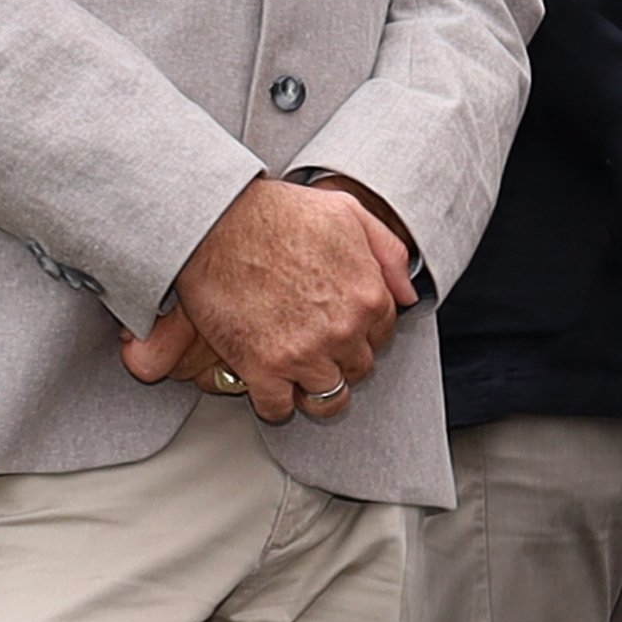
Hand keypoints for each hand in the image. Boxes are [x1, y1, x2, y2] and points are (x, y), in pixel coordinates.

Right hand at [121, 176, 409, 423]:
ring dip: (313, 390)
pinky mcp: (263, 368)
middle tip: (316, 347)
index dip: (361, 333)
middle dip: (340, 360)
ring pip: (327, 398)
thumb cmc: (276, 212)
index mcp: (368, 297)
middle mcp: (343, 330)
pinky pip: (278, 409)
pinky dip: (274, 404)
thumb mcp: (348, 214)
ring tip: (298, 376)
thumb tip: (407, 294)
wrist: (214, 221)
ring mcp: (304, 353)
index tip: (341, 329)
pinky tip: (268, 387)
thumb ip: (387, 253)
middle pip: (358, 369)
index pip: (383, 336)